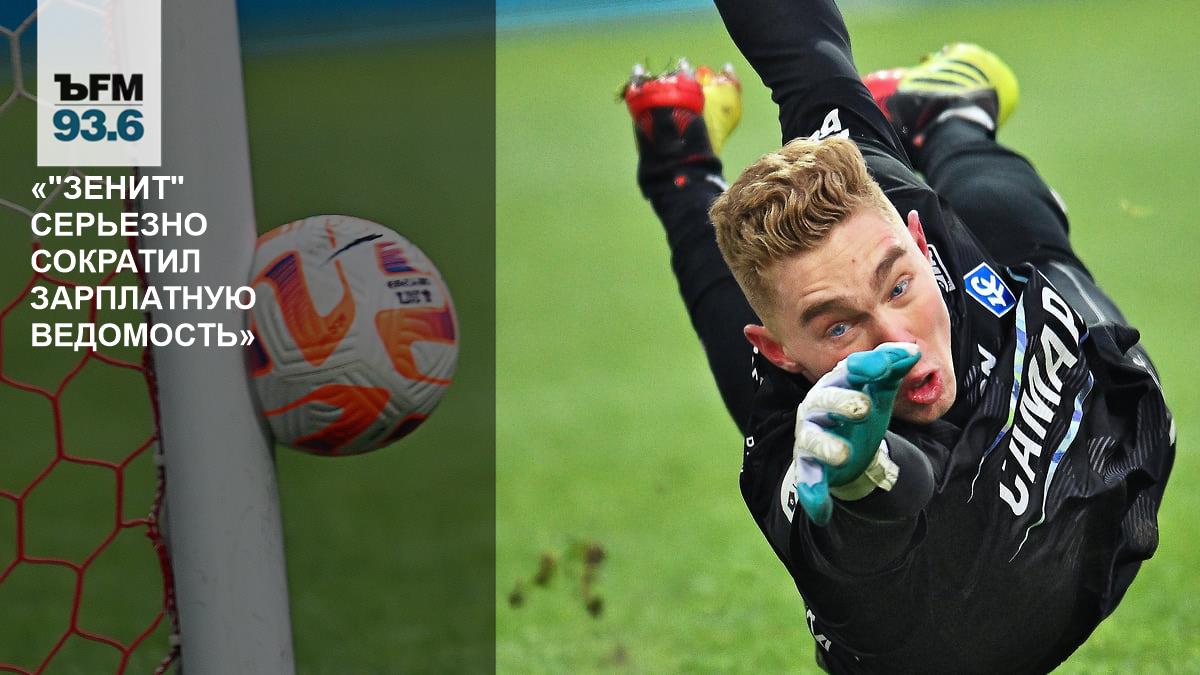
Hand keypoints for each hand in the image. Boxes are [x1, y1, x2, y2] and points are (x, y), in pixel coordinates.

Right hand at [791, 343, 920, 524]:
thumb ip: (893, 369)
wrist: (848, 448)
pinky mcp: (810, 465)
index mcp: (837, 383)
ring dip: (826, 446)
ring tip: (844, 456)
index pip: (848, 371)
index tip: (885, 368)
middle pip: (824, 400)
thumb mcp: (880, 390)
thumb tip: (911, 352)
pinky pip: (808, 477)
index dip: (865, 367)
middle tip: (863, 409)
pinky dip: (813, 493)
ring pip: (811, 439)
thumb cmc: (862, 409)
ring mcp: (811, 436)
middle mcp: (818, 407)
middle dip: (842, 402)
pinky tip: (822, 511)